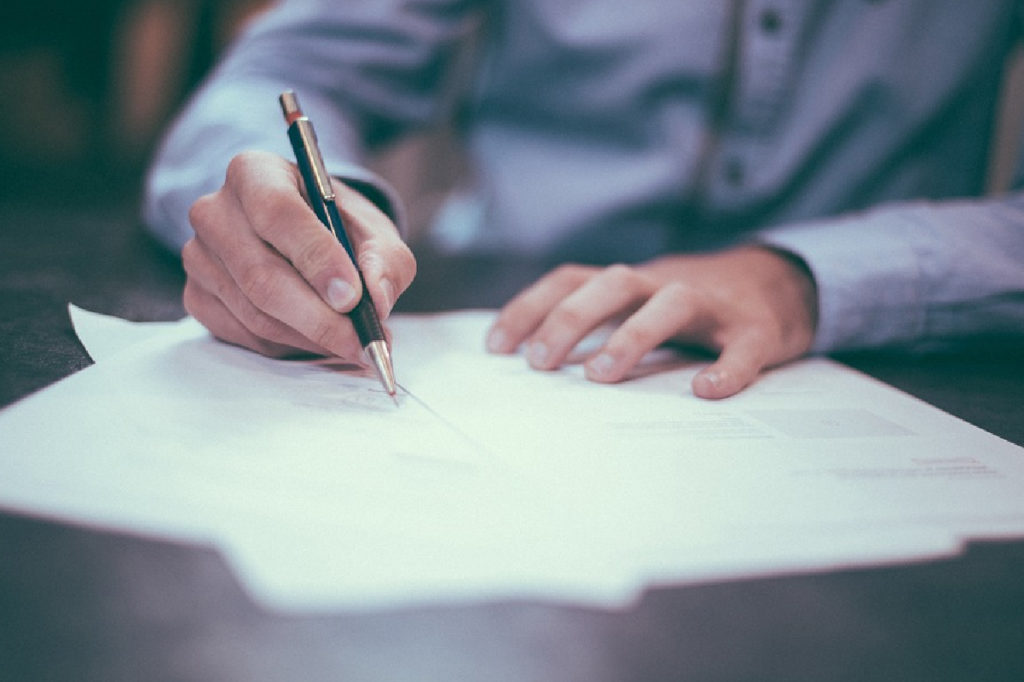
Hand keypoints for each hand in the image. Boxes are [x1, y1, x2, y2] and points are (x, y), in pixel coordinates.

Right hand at [182, 150, 415, 359]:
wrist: (305, 237)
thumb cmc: (338, 228)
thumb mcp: (374, 231)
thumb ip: (384, 260)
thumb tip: (377, 299)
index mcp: (255, 173)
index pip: (277, 213)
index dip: (316, 258)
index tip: (352, 297)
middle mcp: (215, 211)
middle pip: (261, 275)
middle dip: (319, 317)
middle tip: (362, 341)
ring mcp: (199, 256)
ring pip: (255, 313)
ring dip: (310, 337)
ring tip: (352, 343)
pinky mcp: (197, 296)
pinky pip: (245, 334)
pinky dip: (289, 346)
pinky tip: (318, 339)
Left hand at [485, 246, 817, 398]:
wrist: (779, 283)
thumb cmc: (691, 306)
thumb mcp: (638, 305)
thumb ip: (597, 324)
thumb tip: (532, 363)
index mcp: (631, 283)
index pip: (571, 280)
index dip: (530, 307)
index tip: (496, 347)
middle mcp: (665, 284)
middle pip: (613, 284)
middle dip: (570, 319)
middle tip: (539, 363)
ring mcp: (712, 305)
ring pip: (671, 303)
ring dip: (632, 335)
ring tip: (601, 376)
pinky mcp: (757, 330)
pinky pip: (742, 347)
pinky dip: (727, 368)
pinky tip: (706, 391)